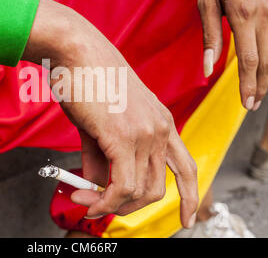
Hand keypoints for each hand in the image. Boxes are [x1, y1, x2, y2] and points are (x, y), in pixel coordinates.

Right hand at [24, 0, 198, 227]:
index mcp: (161, 121)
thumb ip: (101, 157)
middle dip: (130, 207)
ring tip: (83, 200)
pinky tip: (88, 201)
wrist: (76, 51)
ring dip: (109, 205)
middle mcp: (160, 128)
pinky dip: (105, 202)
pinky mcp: (124, 136)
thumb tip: (97, 185)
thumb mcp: (100, 122)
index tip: (188, 218)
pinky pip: (121, 186)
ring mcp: (145, 132)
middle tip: (99, 207)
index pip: (186, 167)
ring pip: (139, 191)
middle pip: (158, 189)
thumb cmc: (87, 80)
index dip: (191, 196)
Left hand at [198, 0, 267, 109]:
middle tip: (250, 105)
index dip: (247, 85)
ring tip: (261, 91)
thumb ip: (210, 36)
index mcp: (244, 14)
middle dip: (259, 87)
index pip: (250, 60)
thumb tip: (208, 69)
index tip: (244, 103)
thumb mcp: (206, 1)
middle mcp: (267, 15)